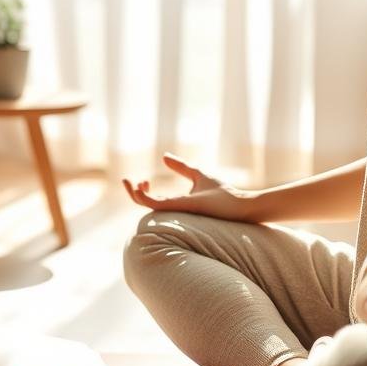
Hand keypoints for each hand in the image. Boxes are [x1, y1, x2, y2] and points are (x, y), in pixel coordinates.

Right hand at [121, 153, 255, 222]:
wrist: (239, 204)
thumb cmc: (223, 194)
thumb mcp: (197, 174)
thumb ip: (181, 167)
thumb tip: (164, 157)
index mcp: (176, 203)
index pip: (151, 201)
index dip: (142, 190)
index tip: (145, 178)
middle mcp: (174, 208)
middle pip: (145, 205)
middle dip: (132, 193)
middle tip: (126, 180)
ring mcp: (177, 208)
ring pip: (147, 206)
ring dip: (136, 195)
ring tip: (131, 183)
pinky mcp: (182, 207)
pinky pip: (156, 205)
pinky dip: (145, 197)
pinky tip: (139, 187)